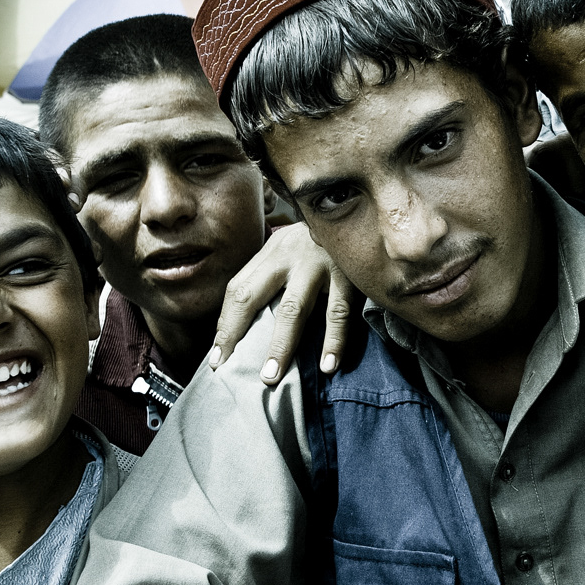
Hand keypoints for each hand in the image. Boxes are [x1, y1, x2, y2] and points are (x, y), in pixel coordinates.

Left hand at [208, 223, 357, 383]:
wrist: (367, 208)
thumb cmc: (325, 241)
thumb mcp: (294, 248)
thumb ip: (276, 275)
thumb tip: (252, 322)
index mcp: (272, 251)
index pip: (237, 289)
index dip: (225, 324)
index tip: (217, 355)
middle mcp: (289, 254)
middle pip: (251, 296)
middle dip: (236, 334)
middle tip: (226, 367)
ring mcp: (319, 263)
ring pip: (293, 309)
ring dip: (281, 346)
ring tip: (271, 376)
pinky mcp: (350, 273)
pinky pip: (339, 312)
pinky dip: (334, 341)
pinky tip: (329, 366)